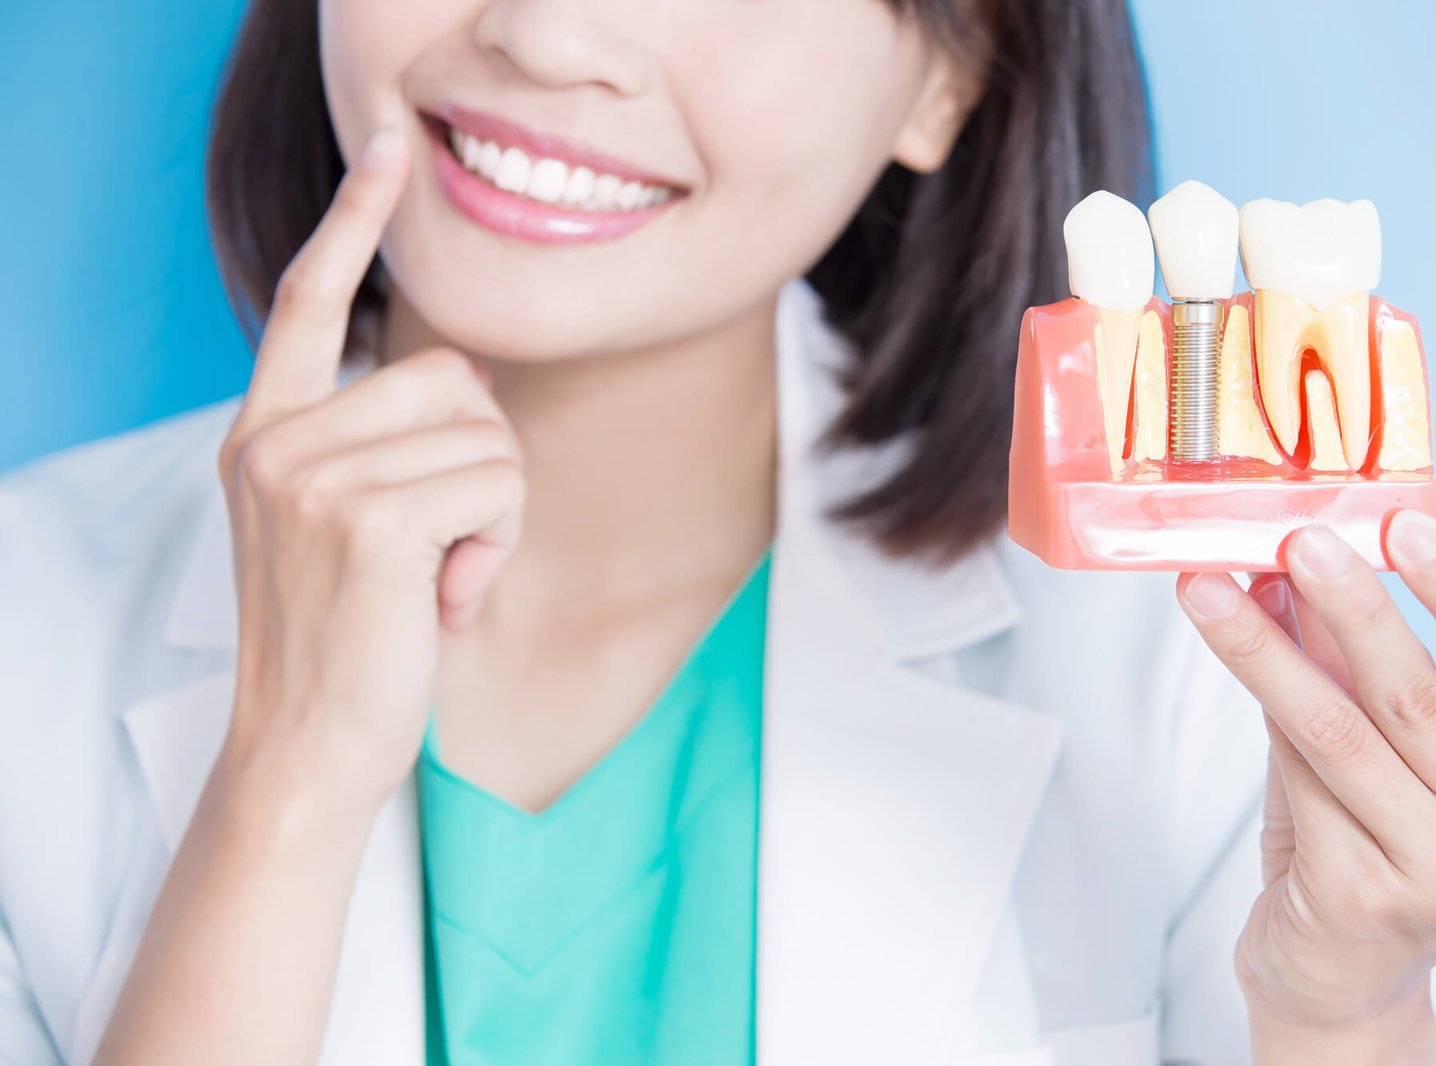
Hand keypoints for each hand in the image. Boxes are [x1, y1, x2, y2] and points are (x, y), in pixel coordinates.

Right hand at [215, 127, 525, 814]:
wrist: (308, 750)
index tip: (385, 152)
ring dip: (493, 514)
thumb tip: (468, 384)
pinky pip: (497, 485)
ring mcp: (314, 477)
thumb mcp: (344, 528)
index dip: (352, 221)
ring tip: (438, 579)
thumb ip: (379, 446)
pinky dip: (497, 545)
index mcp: (267, 435)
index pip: (306, 301)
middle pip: (452, 378)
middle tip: (440, 548)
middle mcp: (277, 442)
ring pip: (487, 436)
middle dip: (480, 463)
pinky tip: (447, 599)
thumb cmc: (348, 643)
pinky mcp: (367, 519)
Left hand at [1174, 511, 1435, 1042]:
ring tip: (1210, 586)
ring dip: (1265, 647)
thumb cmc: (1358, 849)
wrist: (1335, 978)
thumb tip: (1285, 568)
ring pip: (1339, 730)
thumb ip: (1341, 671)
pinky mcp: (1365, 895)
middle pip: (1416, 696)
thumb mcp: (1368, 751)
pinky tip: (1224, 650)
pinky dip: (1256, 707)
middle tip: (1294, 540)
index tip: (1405, 524)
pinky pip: (1298, 776)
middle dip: (1349, 605)